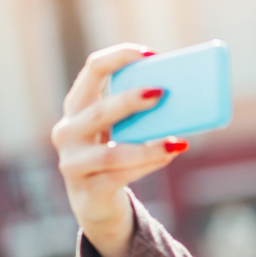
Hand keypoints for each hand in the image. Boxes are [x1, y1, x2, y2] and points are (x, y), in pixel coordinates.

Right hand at [52, 44, 188, 256]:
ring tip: (175, 141)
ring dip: (146, 146)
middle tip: (162, 93)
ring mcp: (73, 162)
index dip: (120, 58)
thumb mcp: (124, 131)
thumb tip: (187, 99)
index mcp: (78, 106)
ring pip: (111, 152)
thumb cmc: (116, 156)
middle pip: (98, 111)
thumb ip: (143, 115)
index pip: (93, 70)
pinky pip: (121, 175)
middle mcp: (68, 131)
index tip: (151, 54)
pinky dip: (148, 165)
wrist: (96, 202)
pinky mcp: (88, 188)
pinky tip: (169, 155)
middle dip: (130, 100)